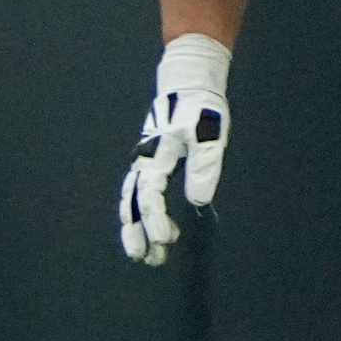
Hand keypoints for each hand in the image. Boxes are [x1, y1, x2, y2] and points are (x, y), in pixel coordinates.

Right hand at [120, 33, 231, 265]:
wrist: (187, 81)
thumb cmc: (199, 107)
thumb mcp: (208, 134)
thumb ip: (203, 166)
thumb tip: (198, 200)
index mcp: (155, 156)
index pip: (150, 196)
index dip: (155, 220)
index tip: (164, 241)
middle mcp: (145, 162)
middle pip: (133, 204)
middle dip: (138, 232)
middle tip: (147, 258)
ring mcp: (146, 161)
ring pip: (132, 200)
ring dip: (138, 226)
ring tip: (146, 251)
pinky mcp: (152, 160)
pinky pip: (139, 192)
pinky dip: (140, 212)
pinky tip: (151, 225)